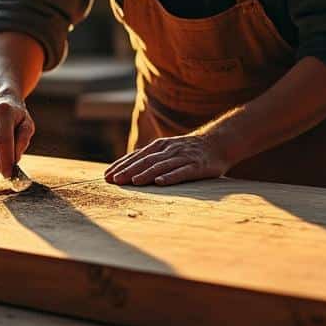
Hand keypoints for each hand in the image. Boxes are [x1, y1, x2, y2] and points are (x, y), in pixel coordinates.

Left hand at [104, 133, 231, 185]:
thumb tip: (127, 168)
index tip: (106, 176)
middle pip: (145, 161)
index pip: (136, 156)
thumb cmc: (188, 151)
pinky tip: (160, 182)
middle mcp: (168, 150)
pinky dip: (170, 176)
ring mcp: (182, 157)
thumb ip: (150, 158)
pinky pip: (182, 172)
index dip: (121, 165)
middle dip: (128, 170)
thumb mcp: (167, 150)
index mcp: (159, 146)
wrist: (218, 143)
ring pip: (161, 166)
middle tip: (114, 181)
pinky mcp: (197, 166)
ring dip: (145, 174)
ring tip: (133, 182)